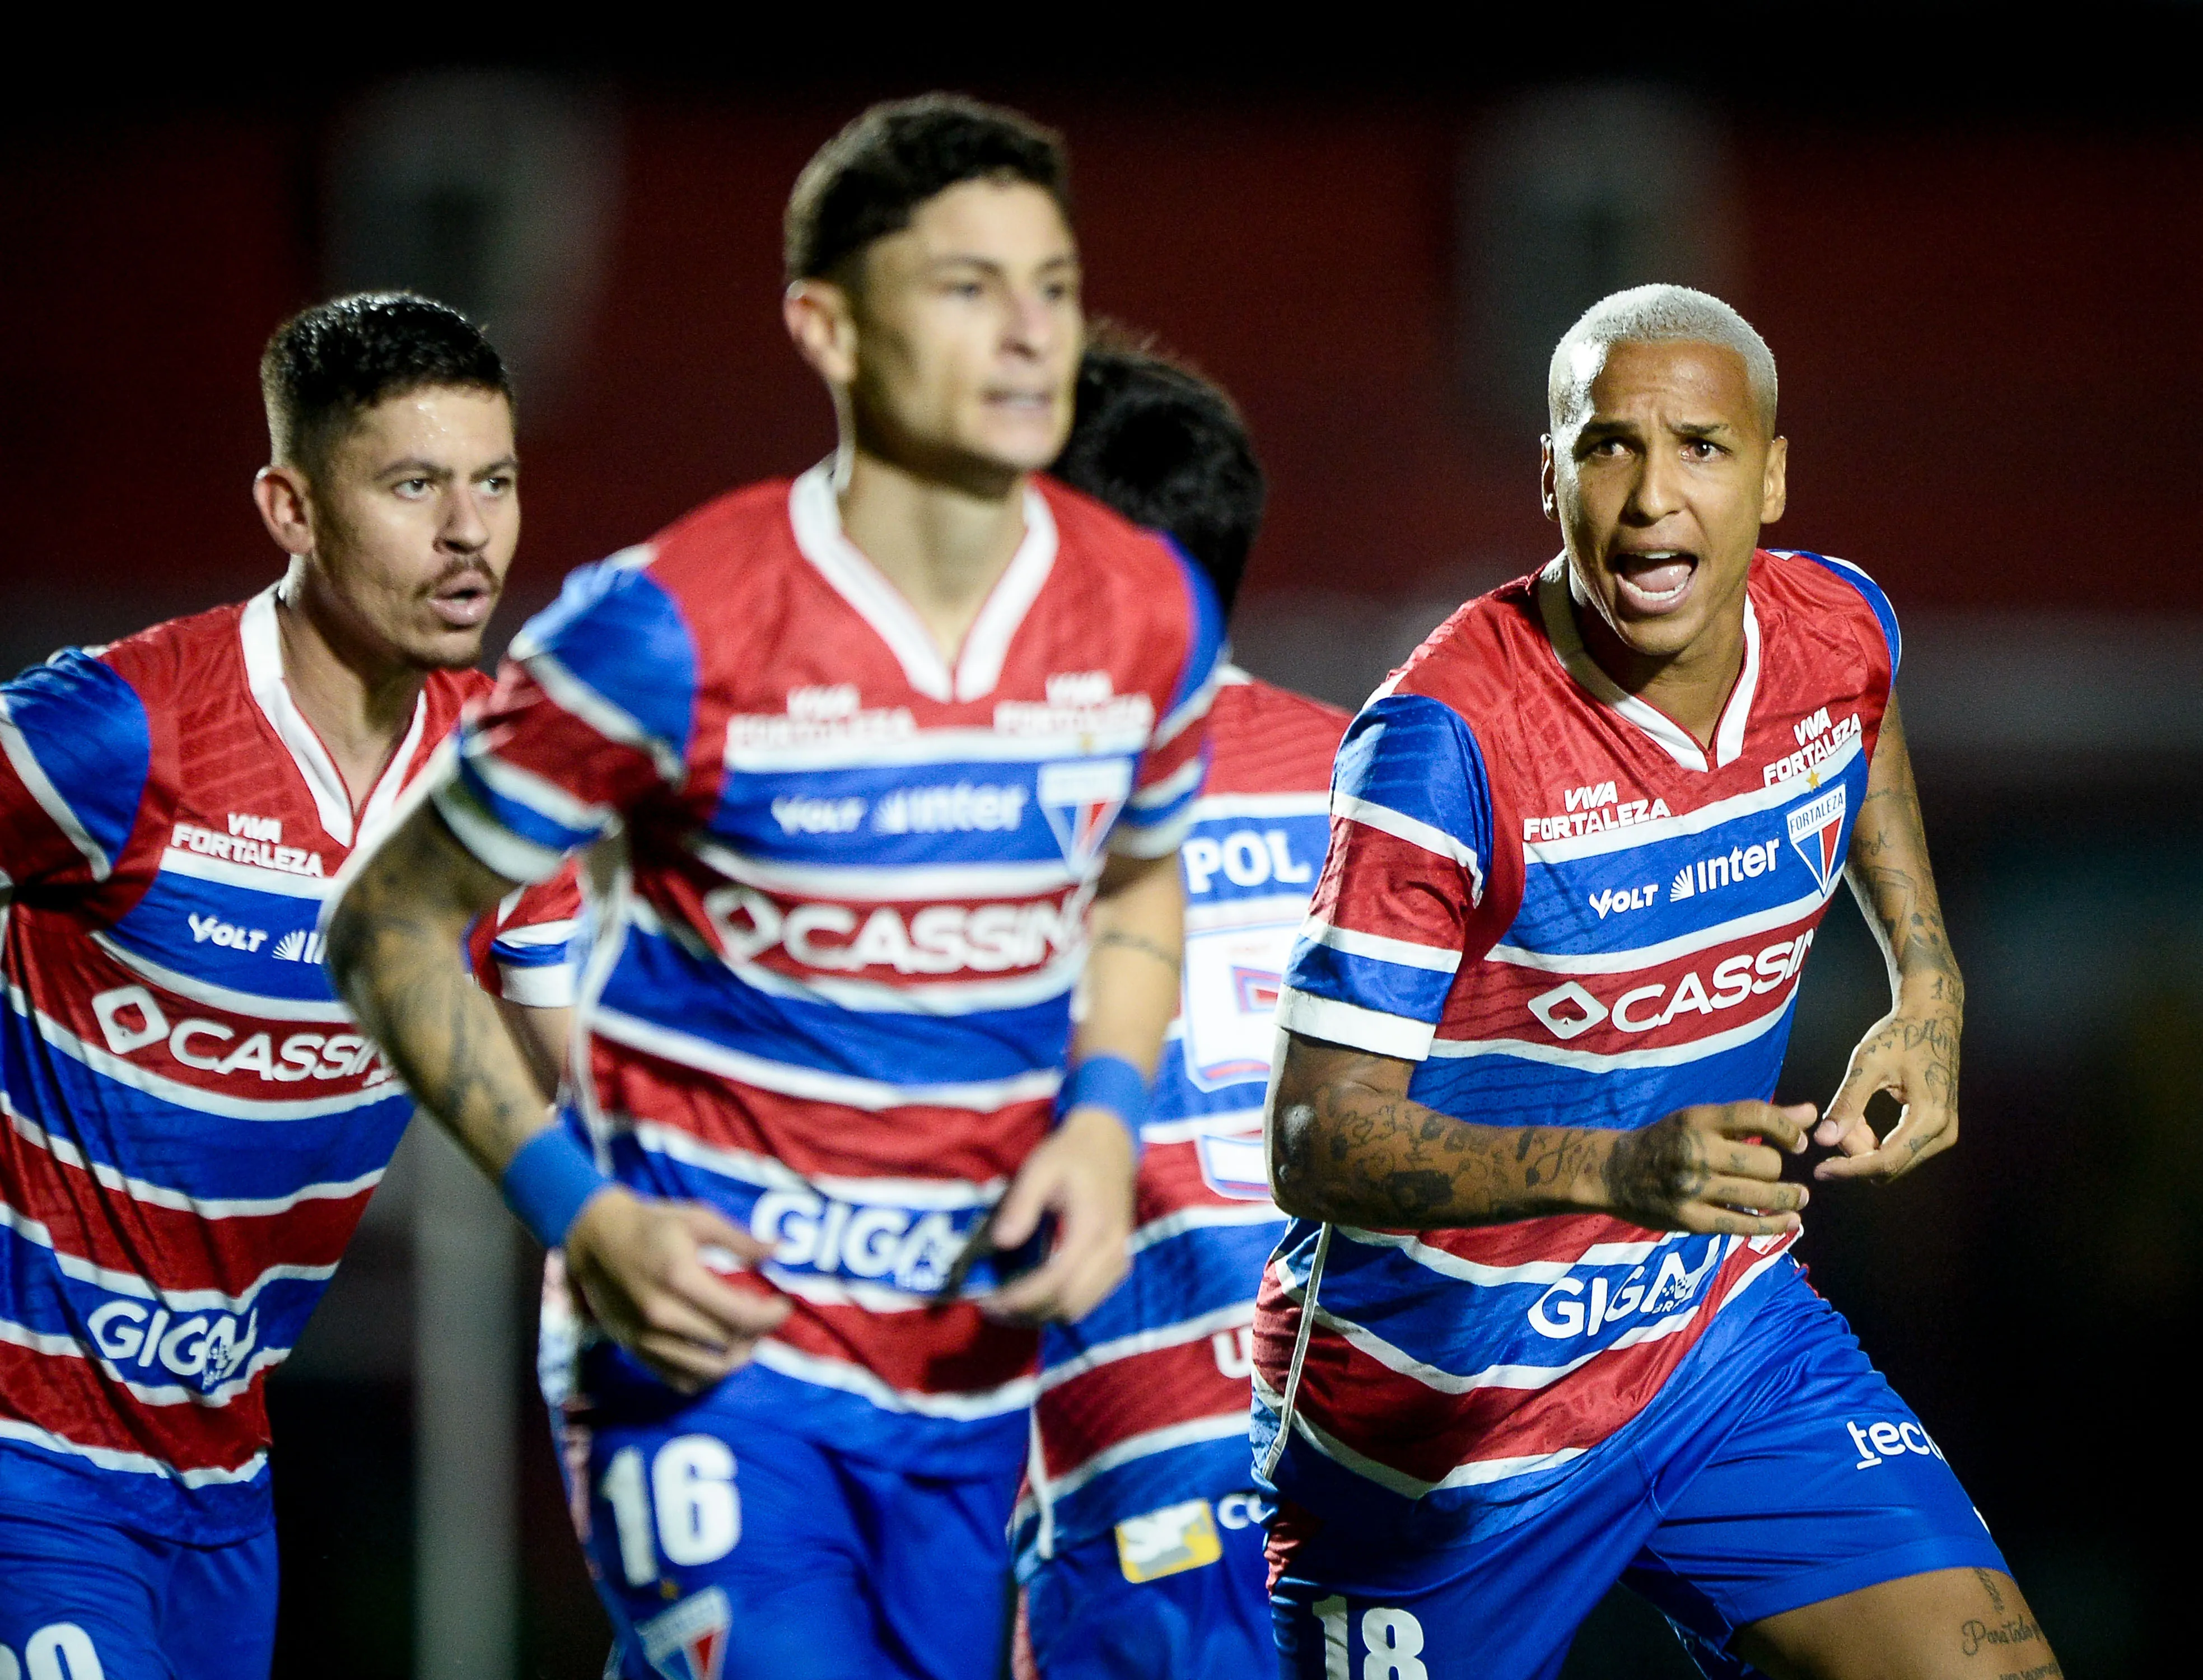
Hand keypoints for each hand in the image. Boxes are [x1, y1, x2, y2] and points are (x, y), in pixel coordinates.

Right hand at [563, 1186, 789, 1392]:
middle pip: (728, 1344)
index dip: (771, 1316)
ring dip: (736, 1359)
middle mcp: (663, 1315)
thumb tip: (779, 1251)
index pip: (741, 1316)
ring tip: (747, 1338)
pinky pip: (679, 1379)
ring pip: (707, 1370)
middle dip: (758, 1334)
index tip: (783, 1305)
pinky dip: (706, 1374)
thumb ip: (741, 1240)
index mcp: (681, 1278)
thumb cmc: (653, 1224)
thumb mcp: (699, 1219)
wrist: (596, 1238)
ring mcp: (647, 1338)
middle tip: (767, 1317)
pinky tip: (717, 1353)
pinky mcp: (635, 1349)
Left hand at [980, 1105, 1135, 1324]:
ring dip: (1041, 1314)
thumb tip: (1001, 1242)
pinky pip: (1087, 1301)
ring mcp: (1119, 1261)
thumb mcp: (1040, 1169)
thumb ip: (1021, 1205)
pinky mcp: (1117, 1265)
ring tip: (1007, 1306)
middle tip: (991, 1307)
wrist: (1110, 1145)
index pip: (1057, 1280)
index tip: (990, 1301)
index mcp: (1092, 1227)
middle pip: (1068, 1304)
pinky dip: (1058, 1306)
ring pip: (1078, 1308)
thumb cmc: (1071, 1155)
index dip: (1022, 1297)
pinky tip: (1032, 1297)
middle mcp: (1112, 1251)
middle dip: (1027, 1313)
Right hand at [1596, 1101, 1814, 1235]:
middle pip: (1765, 1162)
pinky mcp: (1691, 1220)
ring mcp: (1693, 1188)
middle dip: (1779, 1168)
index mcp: (1697, 1120)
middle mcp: (1695, 1151)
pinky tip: (1790, 1222)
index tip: (1799, 1142)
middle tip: (1776, 1172)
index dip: (1788, 1129)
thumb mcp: (1702, 1120)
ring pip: (1760, 1195)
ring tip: (1798, 1197)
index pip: (1755, 1115)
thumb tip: (1811, 1113)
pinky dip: (1773, 1225)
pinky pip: (1743, 1225)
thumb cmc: (1666, 1140)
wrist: (1615, 1172)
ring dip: (1788, 1198)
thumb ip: (1756, 1118)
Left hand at [1814, 986, 1960, 1181]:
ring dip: (1864, 1147)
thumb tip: (1823, 1140)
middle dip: (1855, 1153)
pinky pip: (1900, 1150)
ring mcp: (1944, 1133)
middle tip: (1832, 1124)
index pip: (1885, 1161)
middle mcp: (1943, 1132)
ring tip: (1847, 1116)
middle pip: (1889, 1165)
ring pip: (1893, 1161)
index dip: (1849, 1169)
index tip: (1819, 1170)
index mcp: (1930, 1117)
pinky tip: (1859, 1120)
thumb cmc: (1900, 1035)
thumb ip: (1846, 1103)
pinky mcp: (1938, 1130)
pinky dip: (1875, 1141)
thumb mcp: (1867, 1063)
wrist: (1932, 1019)